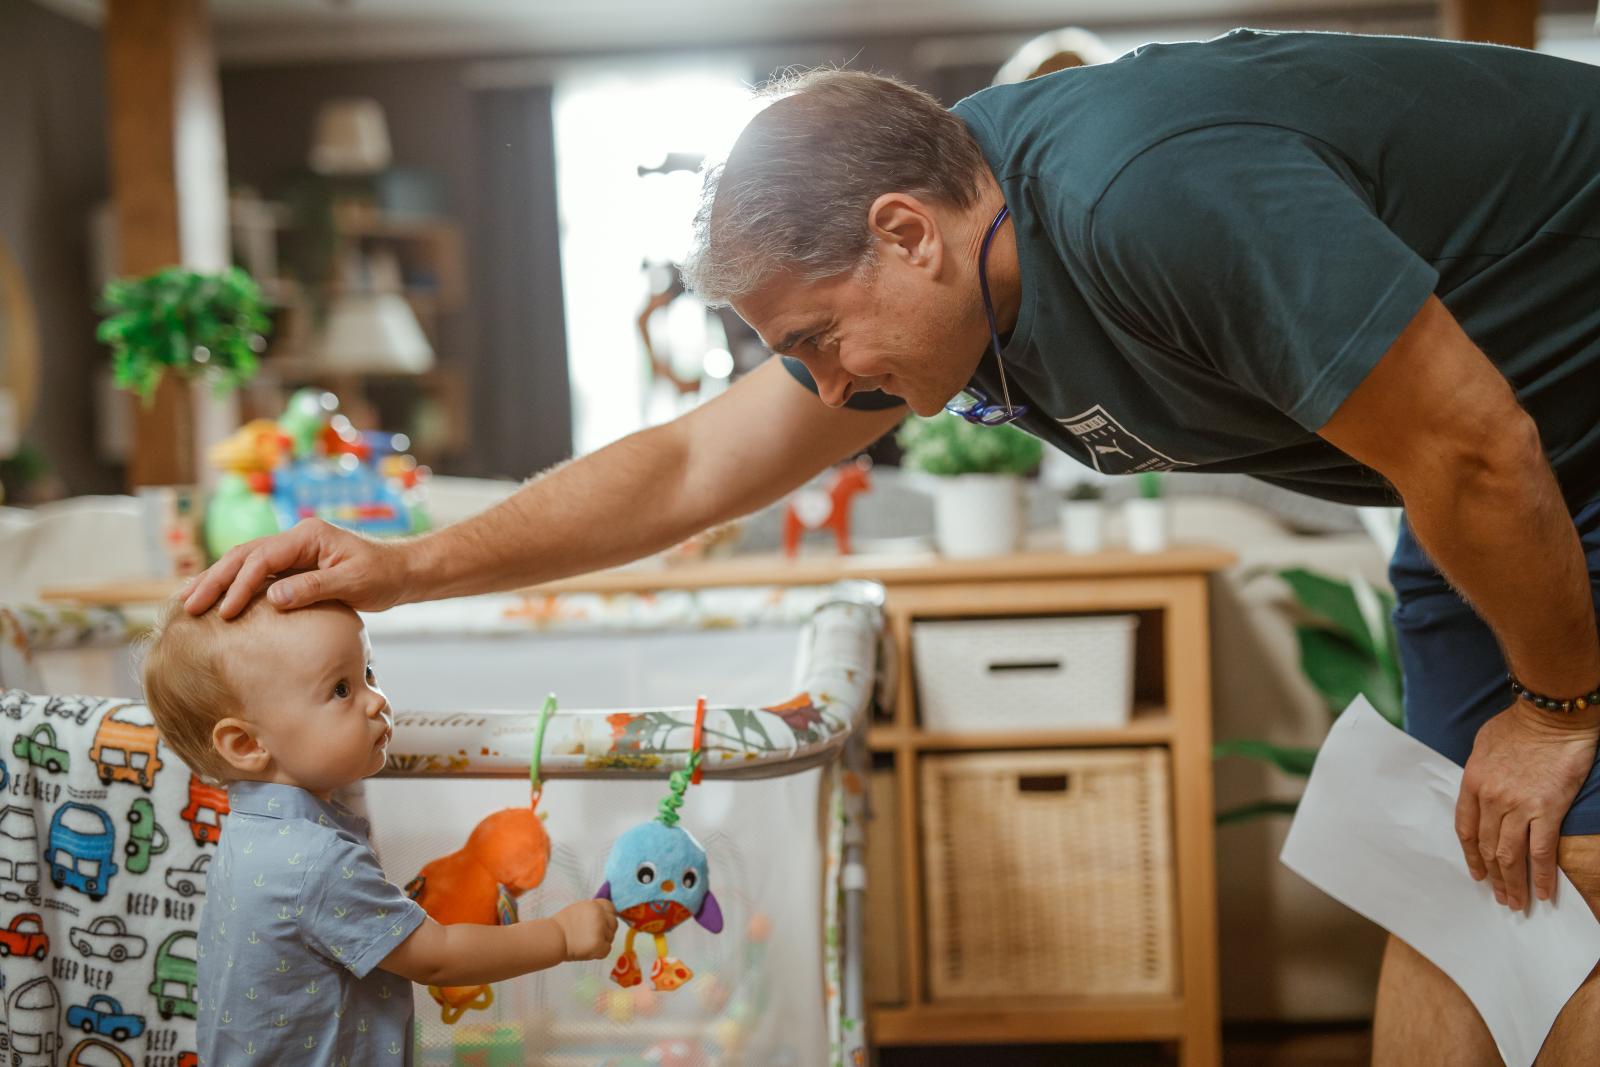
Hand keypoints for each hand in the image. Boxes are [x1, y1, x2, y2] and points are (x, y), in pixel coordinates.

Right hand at [182, 518, 413, 618]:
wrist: (401, 572)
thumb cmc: (383, 576)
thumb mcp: (353, 583)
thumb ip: (314, 589)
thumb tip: (272, 598)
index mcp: (308, 536)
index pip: (263, 558)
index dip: (240, 584)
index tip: (224, 611)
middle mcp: (295, 538)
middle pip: (244, 555)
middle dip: (214, 580)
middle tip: (188, 605)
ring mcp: (293, 551)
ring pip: (245, 562)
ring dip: (217, 581)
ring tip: (188, 600)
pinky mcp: (294, 566)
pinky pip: (257, 574)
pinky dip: (234, 586)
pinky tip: (217, 600)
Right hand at [553, 900, 617, 961]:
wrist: (553, 938)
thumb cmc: (562, 926)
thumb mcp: (578, 910)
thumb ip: (593, 911)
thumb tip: (604, 915)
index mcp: (594, 905)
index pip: (611, 908)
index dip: (608, 917)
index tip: (602, 923)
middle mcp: (600, 915)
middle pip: (614, 923)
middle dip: (606, 931)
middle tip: (592, 937)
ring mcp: (600, 929)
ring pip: (610, 938)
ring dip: (602, 942)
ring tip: (586, 943)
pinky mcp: (599, 944)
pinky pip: (607, 949)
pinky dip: (599, 953)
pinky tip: (588, 950)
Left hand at [1456, 702, 1599, 909]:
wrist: (1551, 715)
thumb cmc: (1519, 725)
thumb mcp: (1483, 747)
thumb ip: (1481, 774)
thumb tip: (1483, 793)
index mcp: (1472, 783)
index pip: (1465, 829)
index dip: (1470, 856)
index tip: (1477, 874)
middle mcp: (1490, 799)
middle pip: (1486, 847)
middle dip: (1493, 876)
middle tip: (1500, 897)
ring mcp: (1517, 806)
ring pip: (1510, 855)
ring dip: (1513, 883)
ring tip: (1517, 903)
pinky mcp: (1547, 810)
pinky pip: (1540, 852)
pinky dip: (1540, 876)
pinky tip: (1543, 893)